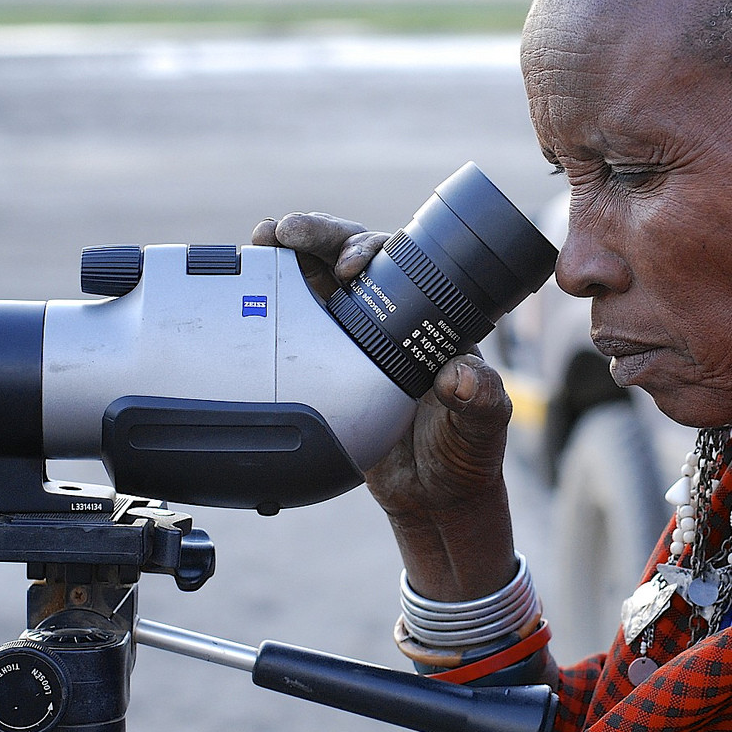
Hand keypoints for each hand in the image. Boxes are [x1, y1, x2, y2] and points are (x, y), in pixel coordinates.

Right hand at [252, 212, 516, 597]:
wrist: (431, 498)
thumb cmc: (465, 455)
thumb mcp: (481, 426)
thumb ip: (480, 399)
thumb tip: (461, 374)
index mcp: (433, 320)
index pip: (400, 264)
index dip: (371, 250)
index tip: (351, 263)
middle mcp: (393, 319)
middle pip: (351, 259)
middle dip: (318, 237)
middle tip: (287, 232)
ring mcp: (355, 340)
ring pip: (318, 282)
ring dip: (288, 256)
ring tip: (261, 239)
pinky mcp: (326, 365)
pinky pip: (297, 323)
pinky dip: (272, 299)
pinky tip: (250, 285)